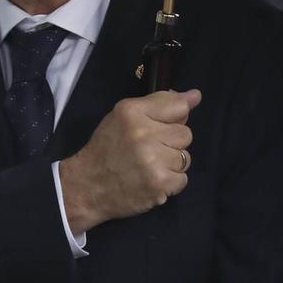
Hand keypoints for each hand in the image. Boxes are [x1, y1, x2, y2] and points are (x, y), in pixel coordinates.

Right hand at [59, 90, 199, 231]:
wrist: (87, 187)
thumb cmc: (107, 149)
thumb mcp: (124, 117)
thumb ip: (159, 104)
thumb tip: (195, 96)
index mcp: (133, 111)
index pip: (178, 106)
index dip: (175, 118)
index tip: (163, 127)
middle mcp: (144, 133)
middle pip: (185, 134)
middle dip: (171, 143)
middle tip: (149, 151)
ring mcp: (153, 160)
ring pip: (185, 158)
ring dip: (171, 165)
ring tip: (149, 167)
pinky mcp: (159, 183)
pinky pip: (183, 179)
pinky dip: (170, 183)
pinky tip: (152, 181)